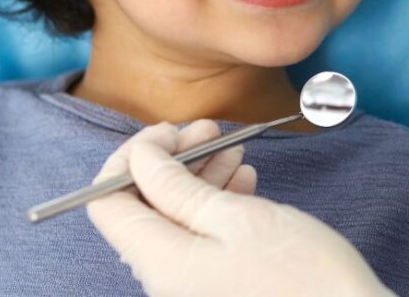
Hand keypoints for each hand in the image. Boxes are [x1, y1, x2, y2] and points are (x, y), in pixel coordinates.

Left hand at [87, 121, 394, 296]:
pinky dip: (213, 207)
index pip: (105, 202)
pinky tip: (242, 182)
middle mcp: (164, 282)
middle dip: (169, 161)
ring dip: (196, 178)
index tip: (168, 131)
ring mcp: (189, 290)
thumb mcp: (238, 218)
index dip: (130, 157)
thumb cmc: (303, 278)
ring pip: (172, 221)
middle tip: (208, 128)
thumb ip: (177, 186)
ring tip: (233, 150)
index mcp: (160, 264)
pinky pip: (195, 242)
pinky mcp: (213, 291)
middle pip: (140, 209)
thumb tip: (139, 157)